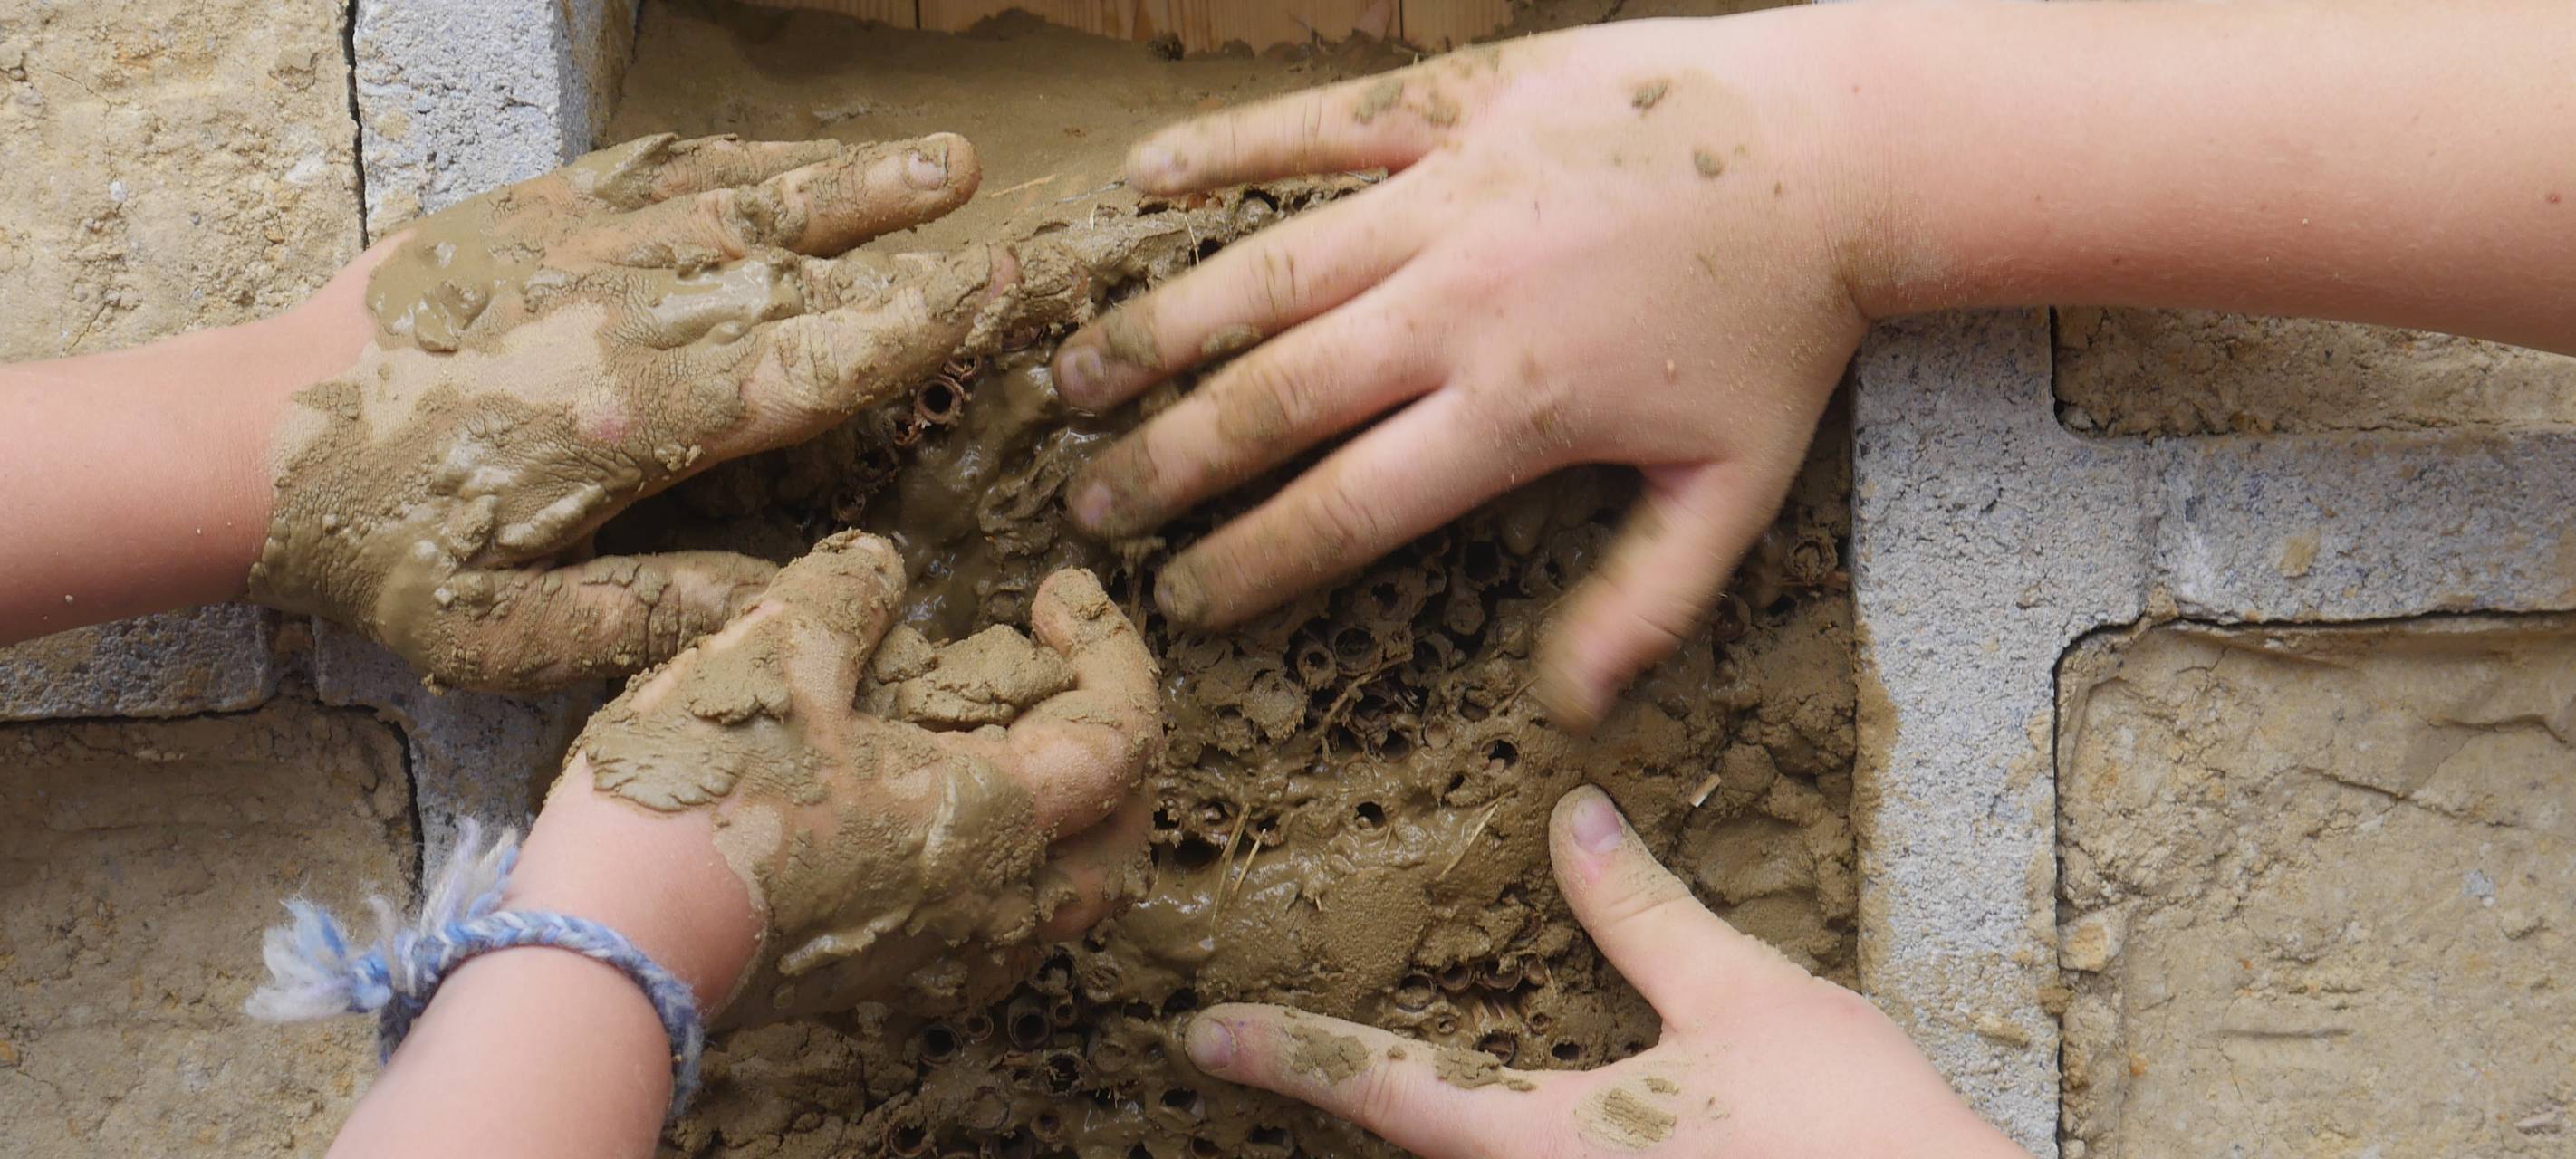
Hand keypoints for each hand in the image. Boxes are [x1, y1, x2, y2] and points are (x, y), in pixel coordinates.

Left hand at [252, 132, 1025, 692]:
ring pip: (743, 199)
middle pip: (803, 268)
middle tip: (1011, 239)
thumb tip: (796, 591)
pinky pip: (651, 167)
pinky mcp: (525, 215)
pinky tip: (779, 155)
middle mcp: (628, 311)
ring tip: (943, 162)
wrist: (241, 444)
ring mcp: (577, 248)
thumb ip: (659, 613)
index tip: (995, 298)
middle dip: (917, 252)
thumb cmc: (384, 553)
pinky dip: (730, 158)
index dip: (915, 328)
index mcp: (640, 415)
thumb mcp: (513, 630)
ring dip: (850, 180)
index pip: (813, 360)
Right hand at [511, 531, 1162, 1025]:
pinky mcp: (886, 981)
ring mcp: (941, 954)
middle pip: (1121, 838)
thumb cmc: (697, 799)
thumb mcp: (772, 653)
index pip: (1123, 738)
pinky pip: (992, 933)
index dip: (1112, 649)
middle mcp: (990, 901)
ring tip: (1010, 743)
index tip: (1055, 592)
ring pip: (1065, 900)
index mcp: (992, 816)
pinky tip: (937, 817)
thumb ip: (845, 595)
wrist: (609, 950)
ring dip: (1071, 819)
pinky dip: (1005, 871)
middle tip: (1066, 678)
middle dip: (1122, 752)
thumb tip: (882, 564)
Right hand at [1052, 13, 1871, 728]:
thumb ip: (1642, 600)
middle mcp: (1460, 302)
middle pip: (1277, 395)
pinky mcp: (1456, 104)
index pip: (1348, 504)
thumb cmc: (1781, 326)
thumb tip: (1567, 710)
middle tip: (1092, 507)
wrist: (1836, 146)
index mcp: (1518, 407)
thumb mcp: (1735, 488)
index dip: (1251, 561)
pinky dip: (1225, 149)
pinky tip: (1143, 179)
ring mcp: (1450, 193)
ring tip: (1073, 377)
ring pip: (1268, 270)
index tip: (1183, 601)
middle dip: (1170, 461)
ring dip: (1160, 328)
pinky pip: (1318, 126)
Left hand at [1179, 785, 2021, 1158]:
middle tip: (1274, 1051)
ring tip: (1401, 1072)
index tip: (1200, 1036)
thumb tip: (1578, 820)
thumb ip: (1646, 916)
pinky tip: (1553, 1108)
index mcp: (1551, 1148)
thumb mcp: (1747, 1001)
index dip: (1289, 1057)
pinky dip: (1518, 1137)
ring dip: (1445, 1121)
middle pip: (1426, 1156)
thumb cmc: (1859, 1135)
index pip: (1387, 1095)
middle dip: (1363, 1101)